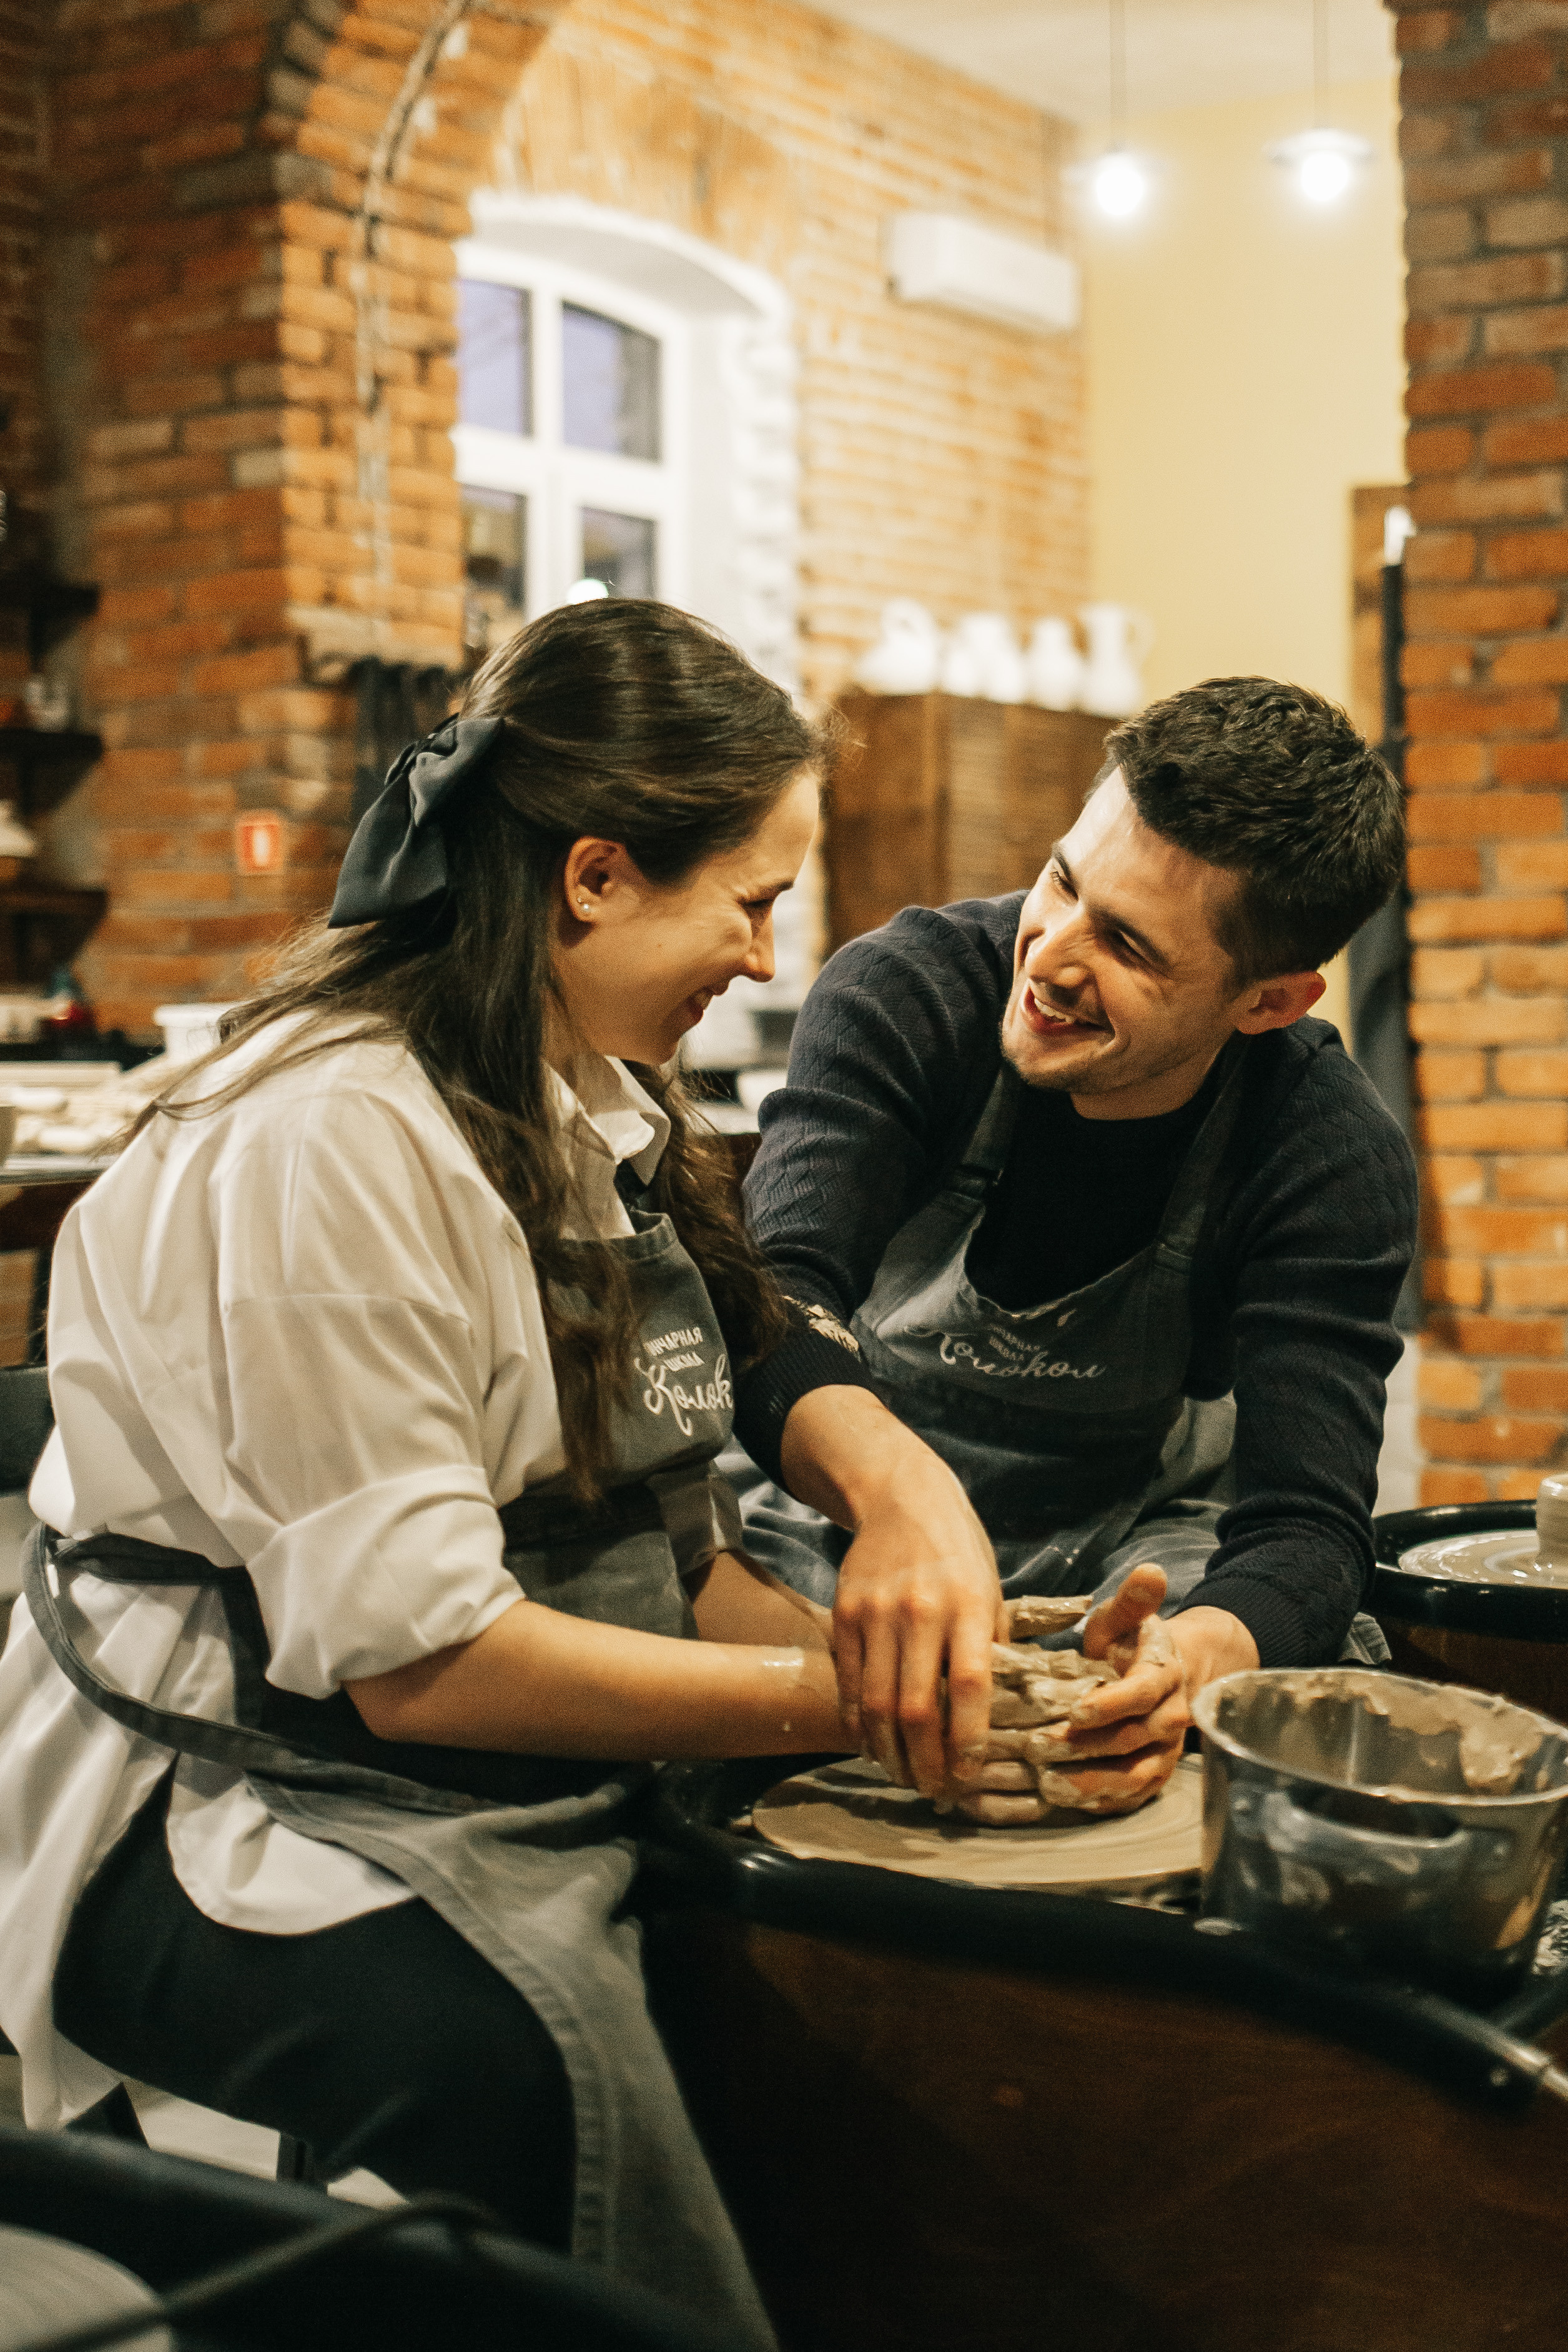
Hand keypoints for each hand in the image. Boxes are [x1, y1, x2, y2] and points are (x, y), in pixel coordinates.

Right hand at [778, 1387, 1006, 1801]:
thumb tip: (999, 1713)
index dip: (968, 1739)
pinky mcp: (845, 1613)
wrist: (901, 1497)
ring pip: (877, 1703)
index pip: (969, 1686)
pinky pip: (850, 1682)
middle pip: (916, 1707)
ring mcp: (876, 1612)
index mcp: (969, 1604)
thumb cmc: (959, 1550)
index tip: (970, 1774)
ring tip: (903, 1776)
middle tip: (933, 1790)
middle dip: (925, 1761)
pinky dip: (859, 1722)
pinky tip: (871, 1744)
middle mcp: (920, 1610)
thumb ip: (992, 1646)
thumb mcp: (992, 1588)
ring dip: (889, 1752)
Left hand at [953, 1565, 1258, 1821]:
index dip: (1111, 1704)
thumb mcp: (1126, 1618)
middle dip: (1086, 1746)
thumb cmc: (1131, 1644)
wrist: (1164, 1678)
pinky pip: (1131, 1797)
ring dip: (1092, 1783)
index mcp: (1163, 1676)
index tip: (1076, 1711)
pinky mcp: (1153, 1776)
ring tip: (1048, 1785)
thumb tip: (1149, 1571)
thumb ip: (1133, 1600)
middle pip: (1131, 1739)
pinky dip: (1101, 1802)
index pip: (1141, 1693)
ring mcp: (1163, 1752)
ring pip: (1134, 1775)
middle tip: (1038, 1747)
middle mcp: (1169, 1719)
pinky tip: (1065, 1802)